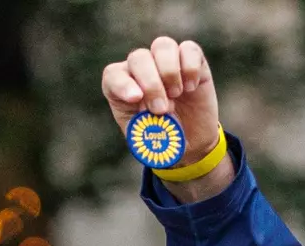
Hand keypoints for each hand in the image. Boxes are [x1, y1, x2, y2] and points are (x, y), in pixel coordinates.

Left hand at [102, 37, 229, 197]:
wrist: (189, 140)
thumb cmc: (160, 137)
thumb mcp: (145, 139)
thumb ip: (142, 127)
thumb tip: (148, 114)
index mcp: (122, 87)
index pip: (113, 74)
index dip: (122, 84)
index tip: (135, 99)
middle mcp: (140, 69)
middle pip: (138, 58)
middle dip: (151, 84)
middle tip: (162, 109)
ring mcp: (165, 60)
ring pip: (162, 45)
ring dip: (169, 72)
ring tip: (176, 95)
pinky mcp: (190, 58)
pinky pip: (189, 48)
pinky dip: (190, 67)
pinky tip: (190, 87)